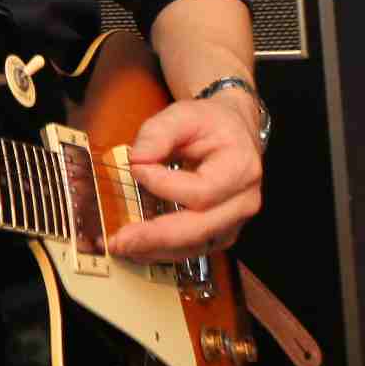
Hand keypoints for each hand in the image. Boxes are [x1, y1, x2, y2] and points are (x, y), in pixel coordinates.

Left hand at [107, 92, 261, 262]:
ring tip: (122, 247)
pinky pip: (192, 250)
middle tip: (121, 240)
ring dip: (156, 250)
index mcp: (240, 169)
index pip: (201, 191)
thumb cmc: (212, 124)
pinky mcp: (220, 233)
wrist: (234, 132)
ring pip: (194, 246)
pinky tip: (138, 248)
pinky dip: (163, 251)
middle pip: (199, 229)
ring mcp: (234, 221)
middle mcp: (243, 201)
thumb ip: (158, 132)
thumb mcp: (185, 113)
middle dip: (156, 237)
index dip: (164, 185)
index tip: (136, 169)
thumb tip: (138, 159)